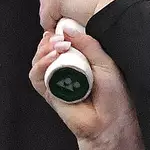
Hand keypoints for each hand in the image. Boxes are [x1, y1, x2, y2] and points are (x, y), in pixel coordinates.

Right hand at [28, 28, 145, 149]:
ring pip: (38, 61)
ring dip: (43, 51)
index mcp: (79, 60)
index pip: (61, 41)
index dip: (58, 33)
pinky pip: (37, 78)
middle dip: (49, 40)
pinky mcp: (49, 94)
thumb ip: (88, 44)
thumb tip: (67, 28)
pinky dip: (40, 66)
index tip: (63, 28)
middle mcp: (65, 69)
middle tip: (58, 38)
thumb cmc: (113, 95)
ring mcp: (55, 81)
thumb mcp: (104, 62)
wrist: (110, 121)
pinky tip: (50, 59)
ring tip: (56, 47)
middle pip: (46, 49)